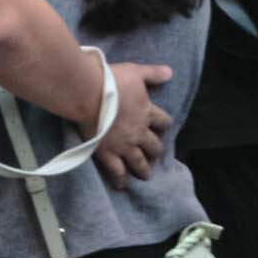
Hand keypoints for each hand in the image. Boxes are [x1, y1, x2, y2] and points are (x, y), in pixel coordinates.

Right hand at [91, 60, 173, 180]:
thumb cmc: (111, 80)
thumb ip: (153, 74)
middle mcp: (139, 132)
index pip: (163, 122)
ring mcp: (124, 145)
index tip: (162, 128)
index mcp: (147, 112)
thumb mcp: (136, 72)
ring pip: (139, 161)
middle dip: (155, 151)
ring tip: (146, 175)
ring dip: (144, 169)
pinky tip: (122, 185)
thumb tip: (170, 72)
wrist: (87, 94)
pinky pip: (117, 171)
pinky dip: (121, 179)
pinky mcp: (107, 153)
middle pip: (154, 145)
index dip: (164, 125)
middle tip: (155, 154)